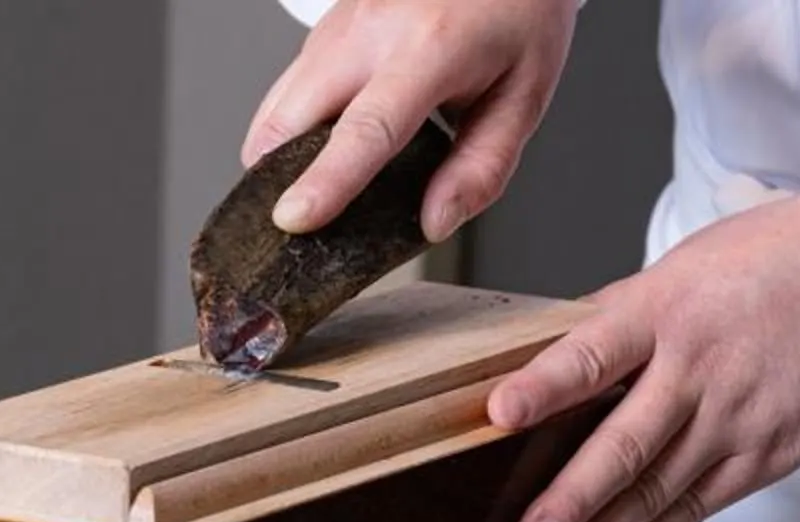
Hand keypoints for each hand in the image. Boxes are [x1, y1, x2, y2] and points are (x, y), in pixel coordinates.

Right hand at [245, 0, 578, 241]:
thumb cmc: (515, 12)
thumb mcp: (525, 94)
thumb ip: (484, 167)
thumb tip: (435, 222)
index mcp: (431, 48)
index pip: (367, 128)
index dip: (326, 180)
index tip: (293, 219)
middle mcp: (373, 30)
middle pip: (292, 118)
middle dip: (275, 178)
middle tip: (292, 223)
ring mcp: (341, 24)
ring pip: (277, 104)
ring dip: (277, 155)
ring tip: (305, 187)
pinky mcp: (326, 27)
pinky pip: (288, 87)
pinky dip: (290, 127)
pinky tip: (322, 145)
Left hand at [484, 188, 799, 521]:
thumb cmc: (783, 259)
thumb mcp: (692, 263)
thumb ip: (622, 314)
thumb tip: (550, 350)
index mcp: (671, 307)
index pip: (596, 350)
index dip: (546, 384)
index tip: (501, 414)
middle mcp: (703, 366)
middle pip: (627, 443)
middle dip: (572, 500)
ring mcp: (742, 416)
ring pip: (659, 489)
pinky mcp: (772, 451)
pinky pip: (700, 502)